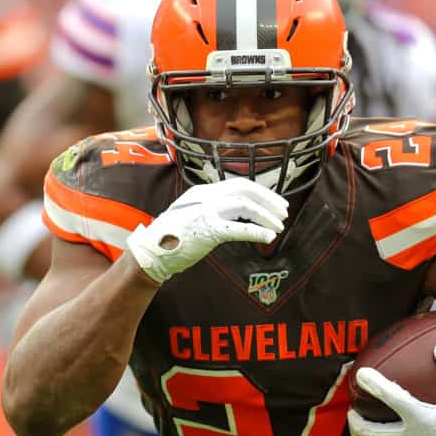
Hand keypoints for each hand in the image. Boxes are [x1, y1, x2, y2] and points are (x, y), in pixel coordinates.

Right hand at [127, 178, 287, 283]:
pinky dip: (256, 231)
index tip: (277, 203)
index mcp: (204, 192)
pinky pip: (237, 228)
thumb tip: (238, 215)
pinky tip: (268, 237)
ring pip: (244, 205)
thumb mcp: (194, 216)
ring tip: (279, 227)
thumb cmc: (172, 237)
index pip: (239, 184)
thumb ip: (213, 211)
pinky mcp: (206, 230)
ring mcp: (205, 212)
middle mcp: (205, 197)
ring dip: (266, 216)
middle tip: (284, 213)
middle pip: (245, 190)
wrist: (151, 252)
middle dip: (268, 200)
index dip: (262, 192)